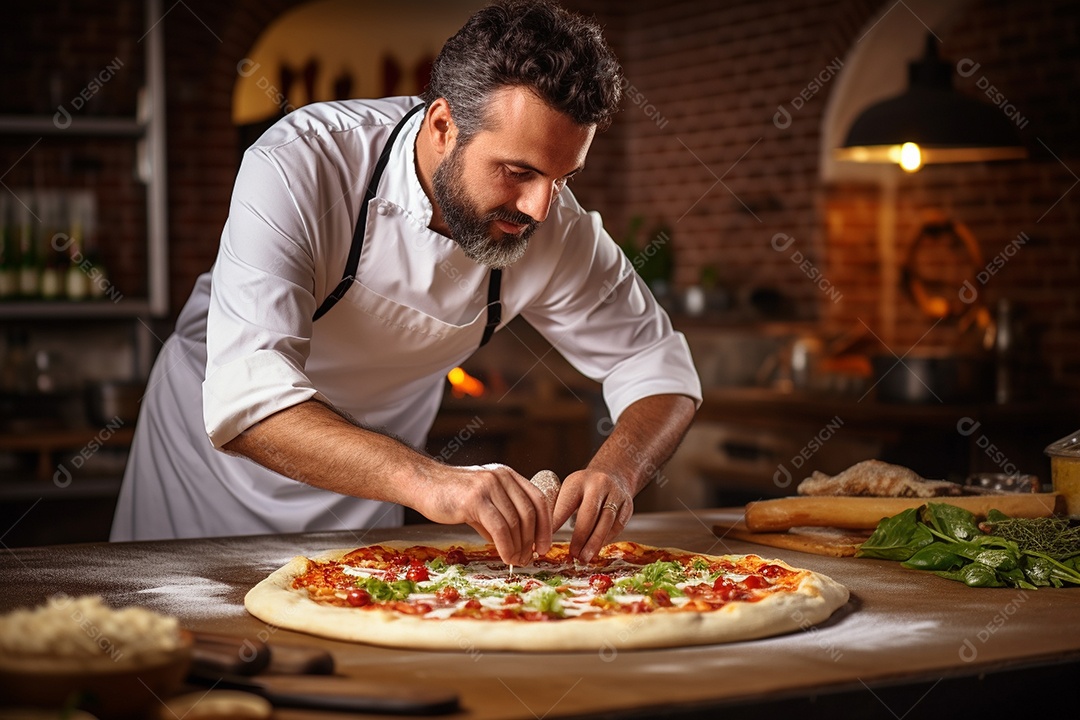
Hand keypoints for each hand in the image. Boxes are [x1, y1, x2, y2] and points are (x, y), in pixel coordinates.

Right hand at [415, 463, 552, 565]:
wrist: (422, 483)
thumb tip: (518, 546)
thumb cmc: (451, 496)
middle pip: (530, 513)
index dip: (546, 526)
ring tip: (515, 561)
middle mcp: (502, 477)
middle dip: (532, 541)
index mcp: (508, 476)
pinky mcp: (476, 499)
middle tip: (528, 559)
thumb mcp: (482, 502)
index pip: (538, 500)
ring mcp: (489, 486)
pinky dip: (506, 546)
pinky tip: (505, 557)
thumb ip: (500, 518)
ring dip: (518, 547)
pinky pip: (500, 527)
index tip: (544, 546)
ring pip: (515, 522)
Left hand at [552, 469, 632, 562]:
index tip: (546, 540)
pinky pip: (617, 525)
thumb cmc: (584, 489)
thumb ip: (558, 509)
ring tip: (584, 557)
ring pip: (606, 521)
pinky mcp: (627, 505)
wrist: (613, 475)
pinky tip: (597, 549)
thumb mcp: (569, 490)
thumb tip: (540, 536)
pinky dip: (607, 539)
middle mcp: (598, 484)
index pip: (565, 504)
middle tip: (573, 554)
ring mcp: (615, 494)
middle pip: (589, 513)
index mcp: (577, 481)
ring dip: (595, 542)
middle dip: (580, 537)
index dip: (556, 523)